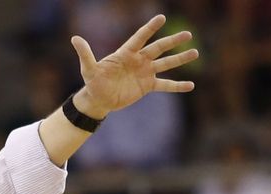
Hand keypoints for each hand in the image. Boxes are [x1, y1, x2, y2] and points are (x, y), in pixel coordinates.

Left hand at [70, 14, 197, 116]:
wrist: (99, 99)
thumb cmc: (93, 82)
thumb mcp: (89, 69)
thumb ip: (85, 54)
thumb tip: (74, 38)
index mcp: (127, 53)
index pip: (140, 37)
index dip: (150, 28)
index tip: (161, 18)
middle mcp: (139, 60)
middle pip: (159, 48)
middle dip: (173, 41)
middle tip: (188, 34)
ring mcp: (145, 72)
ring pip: (166, 64)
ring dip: (180, 59)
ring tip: (195, 52)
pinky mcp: (148, 86)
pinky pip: (165, 85)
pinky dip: (177, 85)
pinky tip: (191, 85)